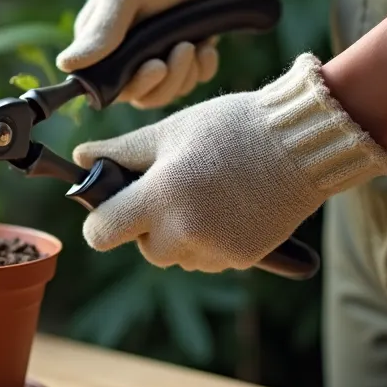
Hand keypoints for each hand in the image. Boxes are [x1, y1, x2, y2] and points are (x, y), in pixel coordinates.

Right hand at [57, 0, 280, 108]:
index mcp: (98, 41)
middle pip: (136, 95)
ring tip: (195, 45)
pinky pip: (190, 84)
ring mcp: (153, 59)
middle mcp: (122, 55)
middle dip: (163, 80)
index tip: (154, 66)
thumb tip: (64, 64)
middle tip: (182, 49)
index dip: (129, 85)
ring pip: (164, 93)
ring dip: (184, 74)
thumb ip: (101, 31)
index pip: (102, 85)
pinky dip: (202, 70)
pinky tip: (207, 47)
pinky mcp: (182, 61)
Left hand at [72, 54, 386, 272]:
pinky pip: (207, 259)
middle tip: (168, 189)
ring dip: (178, 235)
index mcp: (160, 196)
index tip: (110, 206)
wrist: (304, 141)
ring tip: (202, 193)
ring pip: (176, 256)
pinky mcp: (243, 258)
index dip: (100, 219)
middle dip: (146, 225)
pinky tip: (225, 207)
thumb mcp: (170, 131)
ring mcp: (216, 249)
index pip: (101, 233)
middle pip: (143, 248)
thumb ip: (121, 150)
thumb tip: (82, 157)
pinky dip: (207, 241)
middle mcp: (185, 230)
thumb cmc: (233, 127)